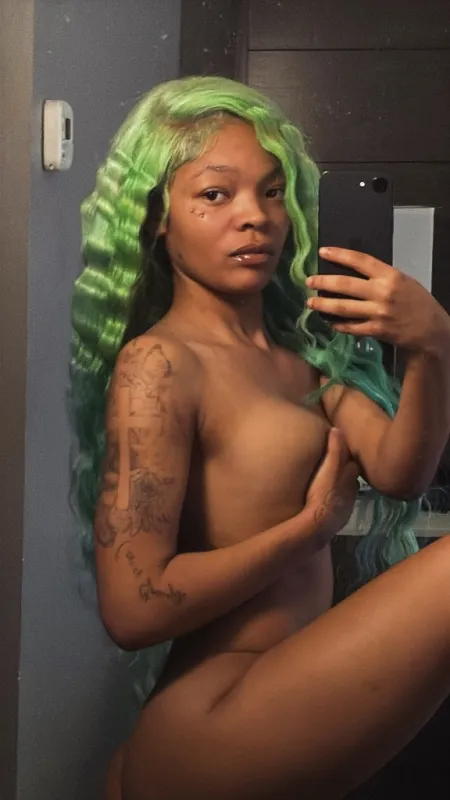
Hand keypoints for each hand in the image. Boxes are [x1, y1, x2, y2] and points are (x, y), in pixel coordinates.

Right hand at [304, 427, 359, 548]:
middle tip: (336, 469)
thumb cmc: (323, 492)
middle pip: (352, 481)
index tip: (342, 454)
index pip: (353, 465)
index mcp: (350, 479)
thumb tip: (337, 429)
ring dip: (341, 490)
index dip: (348, 459)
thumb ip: (334, 449)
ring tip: (331, 486)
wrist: (318, 523)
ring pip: (346, 495)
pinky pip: (338, 508)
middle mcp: (352, 493)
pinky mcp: (337, 520)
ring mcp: (346, 508)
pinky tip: (327, 503)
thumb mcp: (328, 467)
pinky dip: (335, 503)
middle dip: (346, 475)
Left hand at [306, 247, 449, 355]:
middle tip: (308, 281)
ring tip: (310, 303)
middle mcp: (382, 292)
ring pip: (344, 308)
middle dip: (323, 283)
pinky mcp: (376, 330)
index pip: (360, 260)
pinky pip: (352, 327)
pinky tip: (329, 323)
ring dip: (324, 305)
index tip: (322, 252)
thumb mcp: (403, 281)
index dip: (340, 255)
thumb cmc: (417, 302)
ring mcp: (378, 313)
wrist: (432, 330)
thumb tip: (353, 273)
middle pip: (346, 285)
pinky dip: (339, 325)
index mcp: (390, 275)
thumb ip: (380, 277)